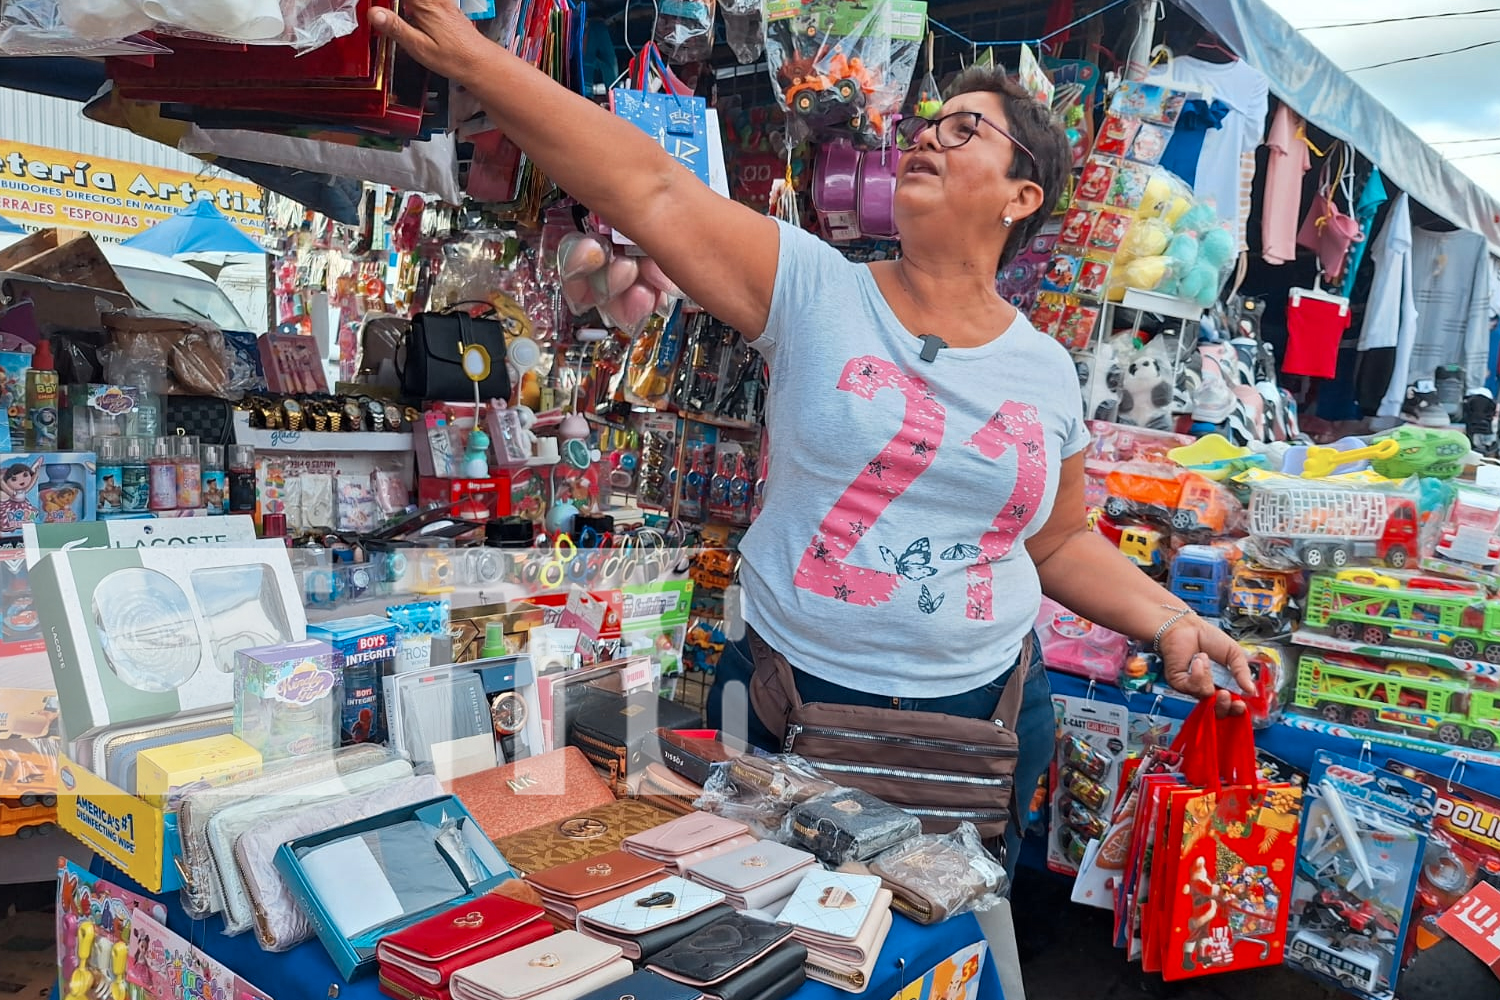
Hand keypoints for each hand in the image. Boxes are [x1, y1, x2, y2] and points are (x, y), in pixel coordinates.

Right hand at [370, 0, 487, 84]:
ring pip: (418, 0)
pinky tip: (409, 15)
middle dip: (392, 5)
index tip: (375, 8)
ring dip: (402, 7)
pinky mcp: (446, 8)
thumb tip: (374, 13)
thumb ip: (396, 28)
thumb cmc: (455, 59)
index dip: (384, 3)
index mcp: (426, 5)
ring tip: (389, 13)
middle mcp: (435, 0)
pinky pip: (427, 1)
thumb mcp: (419, 47)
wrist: (480, 63)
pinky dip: (414, 7)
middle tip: (380, 11)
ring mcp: (442, 2)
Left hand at [1157, 613, 1254, 716]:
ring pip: (1206, 696)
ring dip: (1208, 676)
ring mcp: (1193, 687)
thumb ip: (1242, 672)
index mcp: (1224, 684)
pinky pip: (1192, 687)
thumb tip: (1252, 691)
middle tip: (1226, 694)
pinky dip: (1197, 673)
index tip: (1241, 704)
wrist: (1188, 627)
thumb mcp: (1234, 654)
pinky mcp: (1179, 683)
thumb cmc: (1208, 638)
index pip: (1231, 705)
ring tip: (1205, 658)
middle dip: (1223, 705)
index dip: (1236, 708)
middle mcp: (1208, 688)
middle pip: (1217, 711)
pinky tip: (1198, 660)